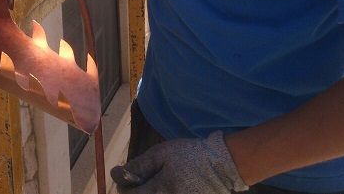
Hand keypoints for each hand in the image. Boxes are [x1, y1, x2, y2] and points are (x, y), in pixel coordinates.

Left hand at [110, 131, 248, 193]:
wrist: (223, 166)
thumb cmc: (192, 156)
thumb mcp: (162, 154)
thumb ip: (139, 165)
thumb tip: (119, 173)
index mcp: (159, 191)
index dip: (122, 185)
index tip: (123, 174)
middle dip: (134, 191)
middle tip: (136, 180)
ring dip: (147, 192)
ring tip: (152, 183)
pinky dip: (159, 193)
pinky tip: (163, 186)